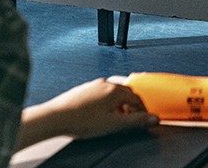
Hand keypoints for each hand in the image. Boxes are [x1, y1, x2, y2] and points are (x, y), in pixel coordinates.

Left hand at [24, 79, 156, 143]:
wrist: (54, 118)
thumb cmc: (80, 120)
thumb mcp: (114, 124)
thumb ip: (136, 121)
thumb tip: (153, 119)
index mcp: (115, 89)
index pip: (137, 98)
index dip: (143, 110)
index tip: (144, 118)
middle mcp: (105, 83)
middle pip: (126, 93)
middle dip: (131, 105)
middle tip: (131, 118)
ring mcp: (93, 85)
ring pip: (112, 93)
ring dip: (118, 104)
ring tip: (115, 117)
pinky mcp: (83, 90)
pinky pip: (100, 94)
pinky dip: (106, 103)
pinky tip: (99, 114)